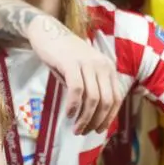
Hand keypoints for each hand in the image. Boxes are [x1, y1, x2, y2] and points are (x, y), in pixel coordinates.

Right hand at [26, 16, 124, 134]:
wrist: (47, 32)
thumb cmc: (64, 56)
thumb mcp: (83, 72)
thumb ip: (90, 89)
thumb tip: (92, 117)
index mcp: (108, 68)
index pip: (116, 98)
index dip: (108, 118)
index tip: (98, 130)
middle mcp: (102, 65)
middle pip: (106, 101)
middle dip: (96, 121)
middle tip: (83, 132)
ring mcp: (87, 63)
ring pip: (93, 98)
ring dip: (84, 118)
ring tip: (76, 128)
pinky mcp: (71, 63)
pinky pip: (77, 90)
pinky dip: (73, 106)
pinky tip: (68, 114)